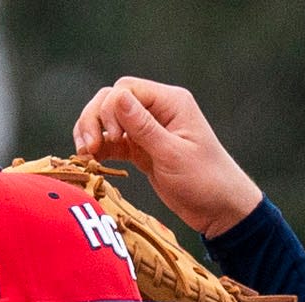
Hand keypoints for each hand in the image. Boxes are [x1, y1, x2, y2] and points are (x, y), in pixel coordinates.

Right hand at [71, 77, 264, 237]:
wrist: (220, 210)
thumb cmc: (204, 181)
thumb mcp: (172, 154)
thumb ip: (143, 126)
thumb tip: (115, 97)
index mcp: (171, 102)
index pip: (126, 89)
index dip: (110, 109)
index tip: (113, 138)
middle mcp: (158, 110)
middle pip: (112, 100)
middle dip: (95, 119)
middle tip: (88, 148)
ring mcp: (149, 129)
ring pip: (109, 119)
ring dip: (93, 132)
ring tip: (85, 154)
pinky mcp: (142, 149)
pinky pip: (114, 141)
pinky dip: (100, 148)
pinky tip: (90, 160)